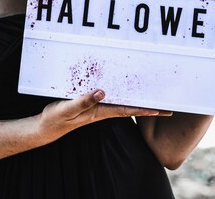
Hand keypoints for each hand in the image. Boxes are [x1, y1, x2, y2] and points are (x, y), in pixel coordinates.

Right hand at [38, 90, 171, 137]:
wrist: (46, 126)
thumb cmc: (57, 118)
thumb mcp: (68, 108)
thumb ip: (84, 100)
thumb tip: (103, 91)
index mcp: (101, 112)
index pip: (128, 110)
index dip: (145, 109)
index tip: (162, 109)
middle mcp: (103, 110)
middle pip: (130, 107)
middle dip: (149, 106)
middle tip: (168, 105)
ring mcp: (99, 107)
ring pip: (123, 102)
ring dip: (138, 99)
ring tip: (154, 94)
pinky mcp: (93, 103)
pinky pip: (113, 98)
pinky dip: (123, 93)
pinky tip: (127, 89)